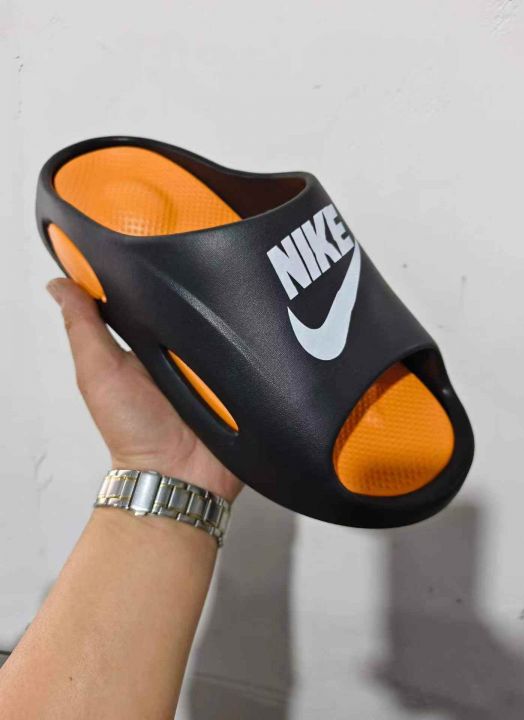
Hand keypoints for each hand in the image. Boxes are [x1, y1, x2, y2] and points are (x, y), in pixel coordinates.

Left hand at [47, 278, 241, 502]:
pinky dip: (251, 347)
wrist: (180, 477)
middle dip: (197, 296)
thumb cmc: (135, 433)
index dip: (151, 273)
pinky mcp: (241, 376)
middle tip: (191, 308)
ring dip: (226, 322)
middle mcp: (179, 349)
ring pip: (226, 322)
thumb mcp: (99, 374)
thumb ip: (84, 329)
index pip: (150, 294)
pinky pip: (252, 350)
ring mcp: (212, 363)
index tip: (153, 256)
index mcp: (144, 341)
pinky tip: (246, 345)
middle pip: (193, 304)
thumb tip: (62, 286)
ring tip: (216, 335)